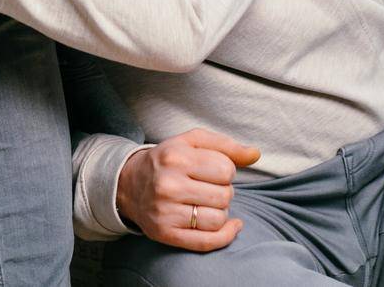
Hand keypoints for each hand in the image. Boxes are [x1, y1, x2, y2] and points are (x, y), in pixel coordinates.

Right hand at [116, 128, 259, 252]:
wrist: (128, 184)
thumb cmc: (168, 160)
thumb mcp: (191, 141)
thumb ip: (226, 145)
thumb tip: (255, 154)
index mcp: (176, 156)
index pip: (226, 169)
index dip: (226, 170)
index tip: (212, 170)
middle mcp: (168, 185)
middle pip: (225, 196)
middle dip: (223, 191)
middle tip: (207, 187)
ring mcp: (165, 212)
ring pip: (219, 219)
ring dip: (221, 212)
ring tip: (206, 202)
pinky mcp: (165, 233)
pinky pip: (208, 241)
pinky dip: (226, 235)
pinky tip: (230, 226)